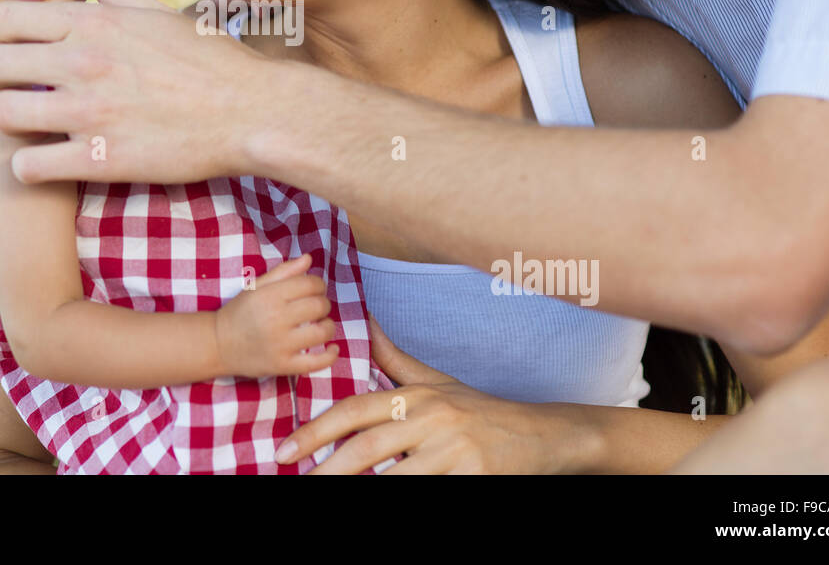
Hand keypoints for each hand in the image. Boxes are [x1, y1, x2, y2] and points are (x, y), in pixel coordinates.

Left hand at [0, 0, 275, 184]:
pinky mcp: (102, 159)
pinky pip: (29, 167)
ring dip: (10, 124)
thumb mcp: (152, 8)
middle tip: (12, 92)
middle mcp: (84, 62)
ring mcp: (92, 112)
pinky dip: (30, 168)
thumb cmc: (207, 59)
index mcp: (94, 23)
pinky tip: (51, 162)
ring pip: (3, 115)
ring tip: (30, 128)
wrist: (253, 111)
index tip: (9, 55)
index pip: (3, 18)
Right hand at [213, 254, 339, 378]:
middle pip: (319, 306)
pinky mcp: (283, 365)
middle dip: (324, 304)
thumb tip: (309, 259)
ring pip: (322, 332)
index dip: (318, 284)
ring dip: (328, 326)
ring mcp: (281, 344)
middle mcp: (277, 319)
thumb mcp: (256, 286)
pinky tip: (333, 348)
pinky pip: (315, 363)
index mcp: (270, 296)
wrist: (218, 344)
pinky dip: (330, 356)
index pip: (310, 284)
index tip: (314, 290)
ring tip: (321, 325)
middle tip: (317, 307)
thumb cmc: (239, 312)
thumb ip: (284, 272)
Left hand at [275, 315, 592, 473]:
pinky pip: (428, 493)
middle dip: (326, 468)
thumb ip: (393, 359)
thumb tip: (363, 323)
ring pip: (393, 478)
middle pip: (366, 447)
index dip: (316, 430)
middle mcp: (433, 419)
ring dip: (359, 489)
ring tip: (324, 496)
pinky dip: (402, 499)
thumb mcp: (437, 382)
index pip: (355, 411)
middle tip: (296, 481)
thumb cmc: (480, 412)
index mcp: (417, 396)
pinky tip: (377, 504)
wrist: (543, 436)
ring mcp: (455, 451)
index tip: (285, 449)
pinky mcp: (476, 478)